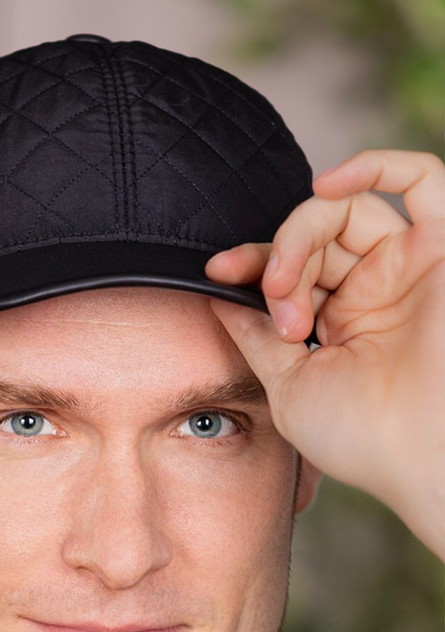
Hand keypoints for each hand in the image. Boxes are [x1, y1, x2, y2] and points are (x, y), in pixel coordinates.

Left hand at [204, 149, 444, 560]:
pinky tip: (326, 186)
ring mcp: (411, 269)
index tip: (217, 271)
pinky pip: (423, 180)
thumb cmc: (363, 439)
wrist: (421, 456)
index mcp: (343, 324)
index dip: (253, 263)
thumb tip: (219, 297)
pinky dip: (375, 165)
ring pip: (349, 211)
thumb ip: (257, 339)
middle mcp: (378, 292)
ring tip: (287, 286)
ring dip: (302, 235)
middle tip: (276, 305)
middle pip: (316, 236)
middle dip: (278, 260)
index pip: (293, 269)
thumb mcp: (288, 387)